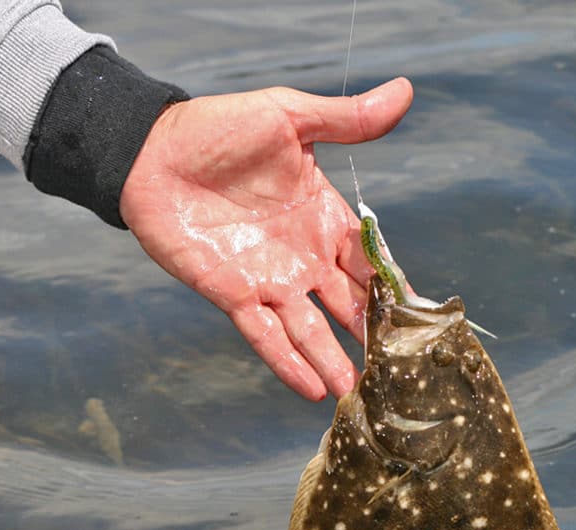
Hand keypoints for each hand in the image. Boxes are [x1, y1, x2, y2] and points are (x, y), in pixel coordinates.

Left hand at [119, 78, 413, 400]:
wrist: (152, 151)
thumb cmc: (219, 129)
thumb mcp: (290, 116)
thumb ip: (347, 119)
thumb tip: (406, 90)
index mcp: (324, 218)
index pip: (370, 261)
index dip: (395, 288)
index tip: (423, 318)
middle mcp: (303, 257)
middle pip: (349, 305)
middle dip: (374, 335)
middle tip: (403, 368)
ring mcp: (270, 280)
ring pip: (311, 330)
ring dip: (334, 361)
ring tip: (359, 394)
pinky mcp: (234, 295)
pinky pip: (266, 335)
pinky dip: (287, 362)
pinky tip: (311, 390)